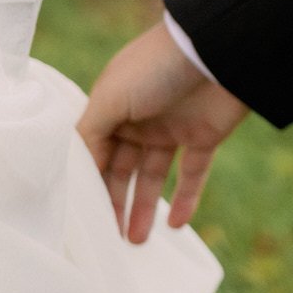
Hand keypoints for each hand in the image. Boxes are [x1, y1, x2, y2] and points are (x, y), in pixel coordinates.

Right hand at [77, 20, 251, 243]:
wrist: (217, 52)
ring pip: (152, 178)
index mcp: (111, 107)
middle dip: (112, 202)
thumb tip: (75, 166)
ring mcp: (170, 129)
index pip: (93, 152)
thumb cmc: (155, 69)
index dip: (86, 181)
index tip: (78, 214)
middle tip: (107, 237)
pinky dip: (185, 200)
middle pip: (119, 169)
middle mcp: (137, 120)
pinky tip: (174, 225)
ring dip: (142, 208)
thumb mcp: (110, 97)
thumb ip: (89, 133)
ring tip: (134, 241)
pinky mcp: (204, 137)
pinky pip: (192, 174)